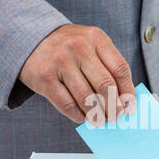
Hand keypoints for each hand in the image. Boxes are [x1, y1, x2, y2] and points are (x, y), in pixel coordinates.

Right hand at [19, 24, 135, 125]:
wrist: (29, 38)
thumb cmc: (68, 48)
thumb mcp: (90, 46)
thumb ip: (107, 67)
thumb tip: (124, 101)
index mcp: (96, 38)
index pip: (120, 69)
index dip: (128, 92)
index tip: (130, 107)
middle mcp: (79, 47)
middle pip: (105, 85)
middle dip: (114, 107)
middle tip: (115, 117)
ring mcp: (60, 61)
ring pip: (87, 98)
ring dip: (96, 115)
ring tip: (99, 120)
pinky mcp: (44, 77)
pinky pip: (67, 104)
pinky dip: (78, 115)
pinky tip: (82, 117)